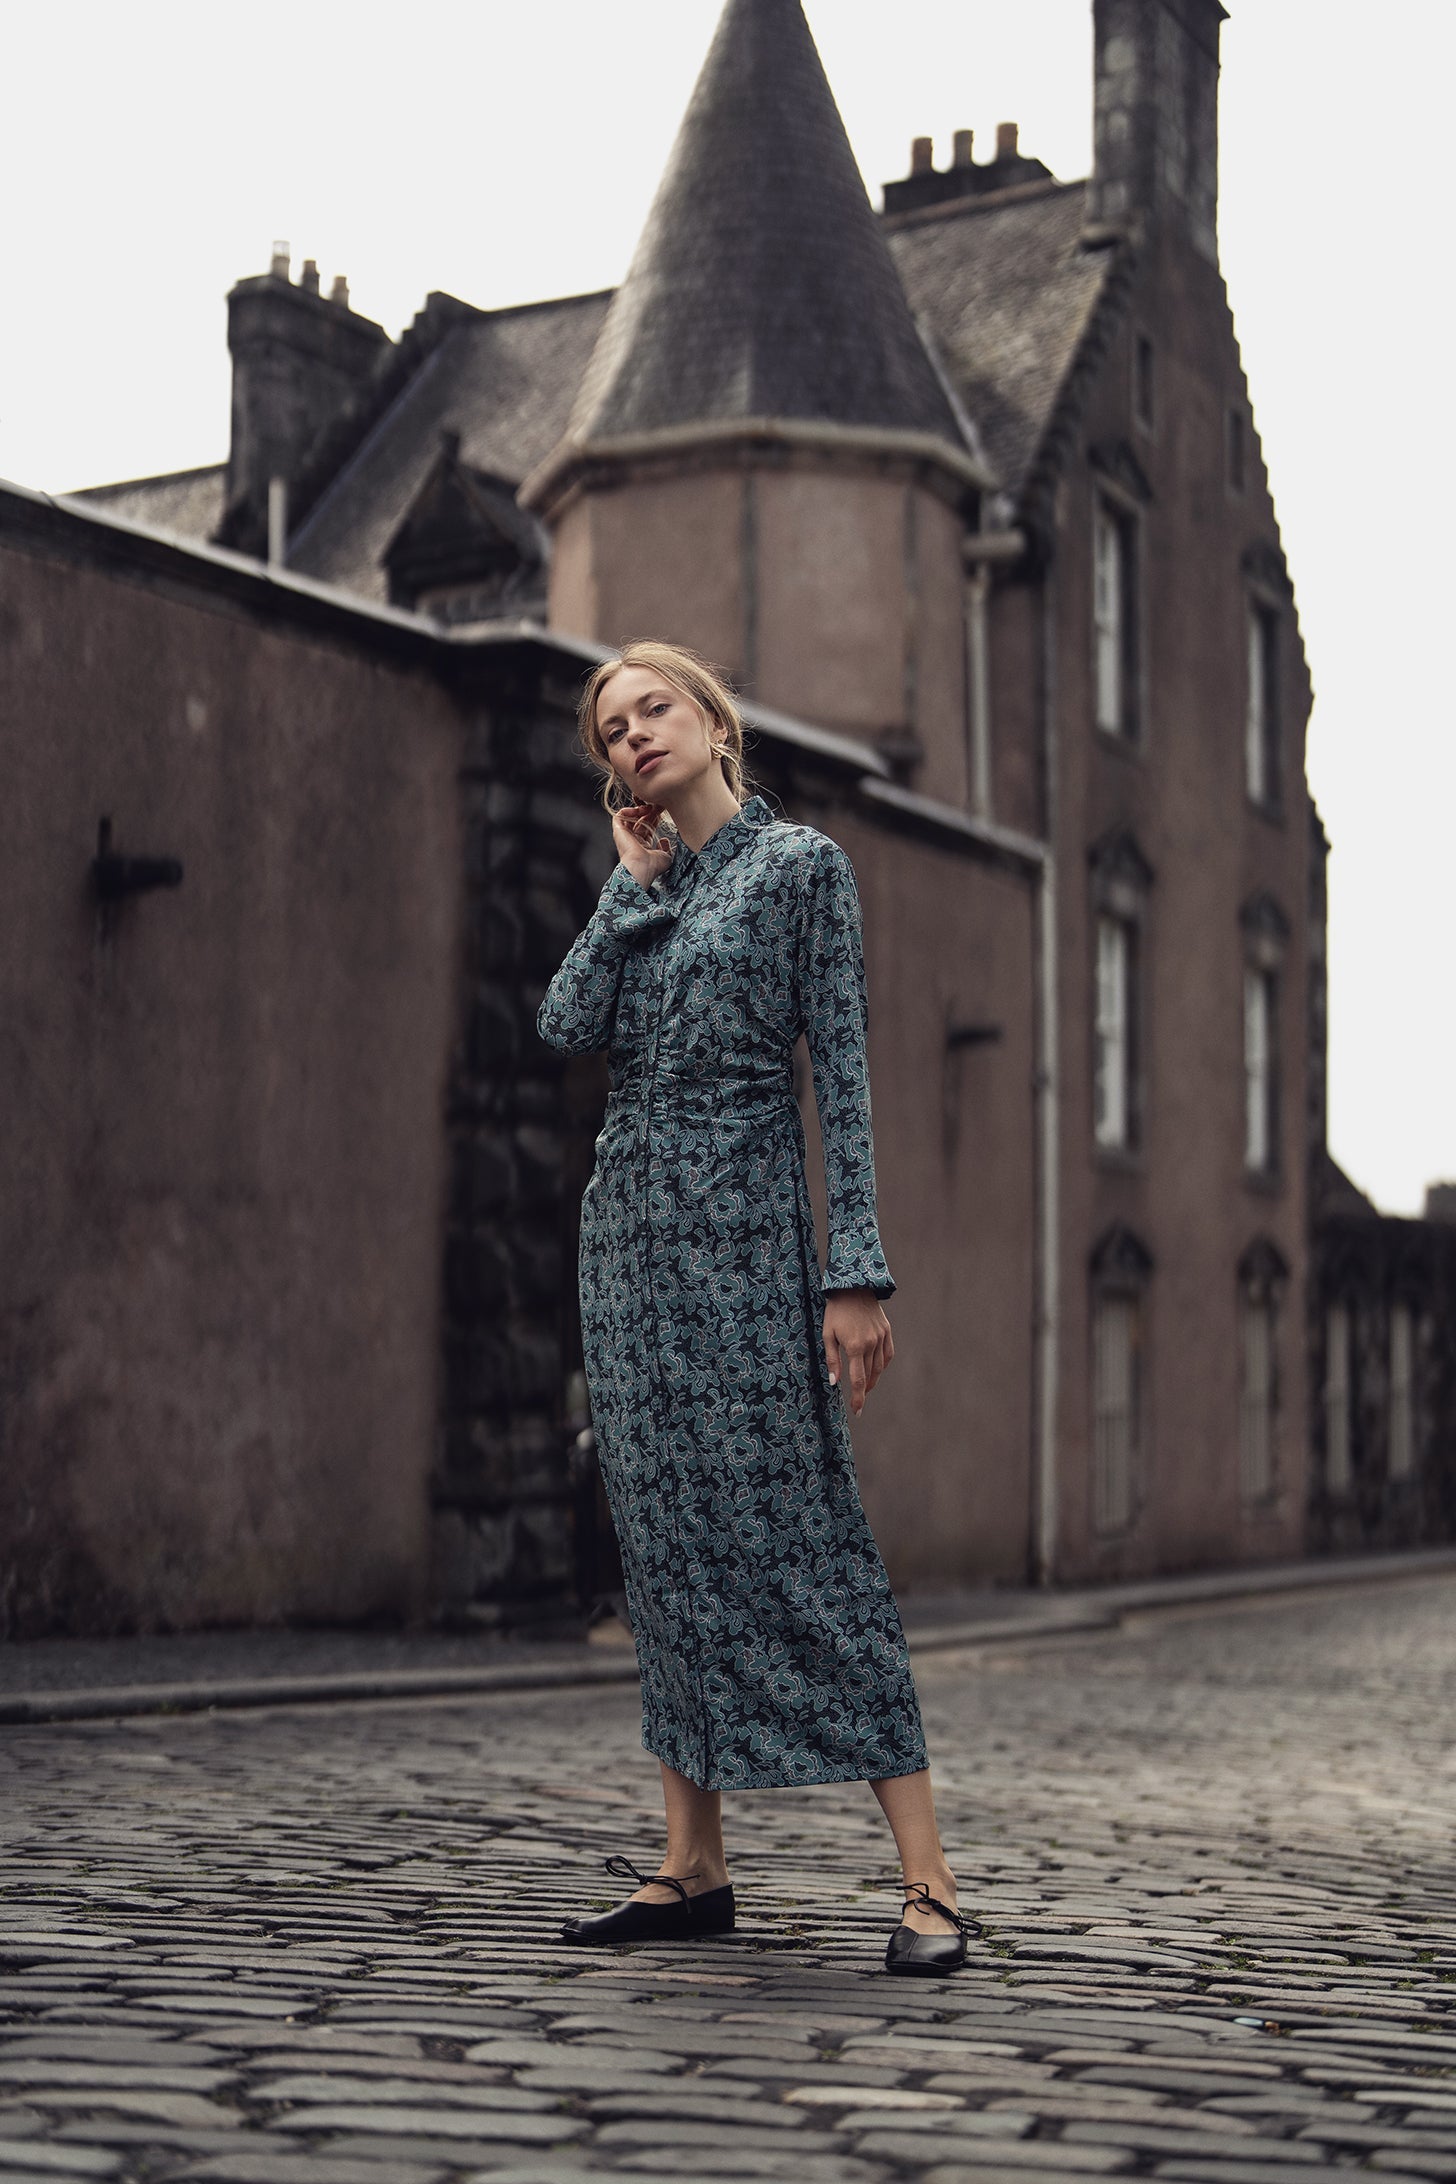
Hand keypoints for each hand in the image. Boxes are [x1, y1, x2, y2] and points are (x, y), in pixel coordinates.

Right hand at [612, 800, 674, 889]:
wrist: (641, 866)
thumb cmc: (652, 866)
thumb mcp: (665, 857)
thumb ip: (667, 848)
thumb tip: (665, 841)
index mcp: (643, 846)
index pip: (648, 828)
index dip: (655, 819)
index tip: (662, 814)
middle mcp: (633, 840)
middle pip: (640, 821)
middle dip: (649, 813)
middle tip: (657, 808)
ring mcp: (625, 835)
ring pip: (630, 817)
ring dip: (639, 810)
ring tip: (648, 808)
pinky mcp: (618, 831)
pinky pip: (619, 815)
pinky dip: (628, 810)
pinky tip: (638, 810)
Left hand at [822, 1288, 893, 1415]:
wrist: (853, 1286)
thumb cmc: (835, 1311)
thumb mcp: (827, 1334)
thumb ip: (831, 1360)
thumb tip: (834, 1382)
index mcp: (855, 1346)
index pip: (858, 1380)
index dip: (858, 1398)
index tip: (857, 1412)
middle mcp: (871, 1343)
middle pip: (869, 1376)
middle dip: (863, 1391)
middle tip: (858, 1401)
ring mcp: (881, 1337)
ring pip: (879, 1366)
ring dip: (872, 1380)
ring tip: (864, 1387)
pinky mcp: (886, 1331)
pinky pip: (887, 1354)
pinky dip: (882, 1365)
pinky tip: (875, 1369)